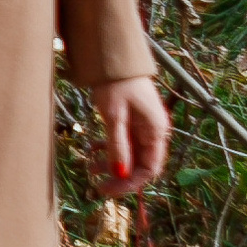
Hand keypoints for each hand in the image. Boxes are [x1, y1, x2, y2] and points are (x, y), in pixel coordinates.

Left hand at [94, 75, 170, 189]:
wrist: (113, 56)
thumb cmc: (116, 83)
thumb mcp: (114, 116)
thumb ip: (118, 145)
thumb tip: (120, 174)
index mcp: (155, 131)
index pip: (149, 168)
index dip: (130, 183)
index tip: (108, 189)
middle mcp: (152, 131)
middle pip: (140, 164)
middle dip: (120, 176)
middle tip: (98, 184)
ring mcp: (142, 126)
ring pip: (130, 154)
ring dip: (112, 163)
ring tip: (91, 167)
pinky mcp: (131, 120)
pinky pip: (123, 141)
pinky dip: (109, 148)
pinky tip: (93, 150)